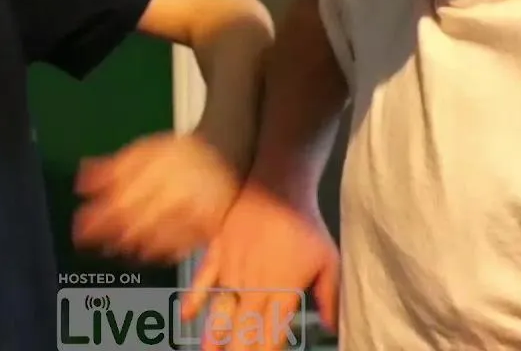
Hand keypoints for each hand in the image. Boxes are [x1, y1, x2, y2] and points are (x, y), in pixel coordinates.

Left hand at [73, 131, 241, 263]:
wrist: (226, 152)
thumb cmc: (179, 153)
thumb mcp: (143, 150)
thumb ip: (113, 169)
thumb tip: (81, 185)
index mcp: (157, 174)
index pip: (120, 204)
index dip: (96, 219)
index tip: (79, 227)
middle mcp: (174, 197)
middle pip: (133, 227)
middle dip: (106, 237)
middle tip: (87, 242)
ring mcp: (191, 216)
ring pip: (153, 242)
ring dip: (126, 248)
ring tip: (111, 246)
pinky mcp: (205, 230)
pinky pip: (176, 249)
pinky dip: (154, 254)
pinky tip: (140, 252)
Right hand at [181, 182, 338, 350]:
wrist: (279, 185)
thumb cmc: (305, 223)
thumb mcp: (328, 261)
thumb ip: (329, 298)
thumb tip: (333, 326)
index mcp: (282, 291)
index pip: (269, 336)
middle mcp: (254, 285)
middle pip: (241, 330)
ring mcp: (232, 268)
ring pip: (220, 311)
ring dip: (212, 336)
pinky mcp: (218, 250)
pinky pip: (203, 279)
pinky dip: (194, 299)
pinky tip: (186, 316)